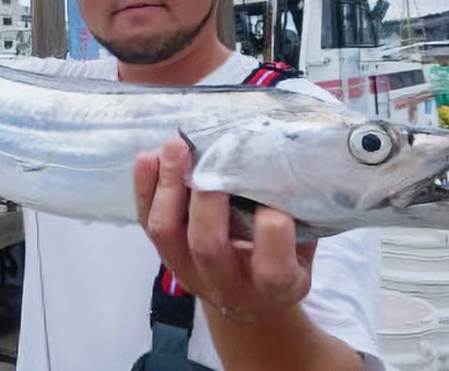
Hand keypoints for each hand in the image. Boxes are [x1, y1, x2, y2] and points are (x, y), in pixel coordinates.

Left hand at [134, 136, 317, 320]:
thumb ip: (300, 216)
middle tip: (212, 157)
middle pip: (208, 245)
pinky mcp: (165, 254)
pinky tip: (149, 158)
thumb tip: (291, 159)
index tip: (277, 194)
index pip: (272, 267)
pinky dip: (145, 187)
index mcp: (274, 285)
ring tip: (177, 147)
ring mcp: (189, 270)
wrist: (249, 302)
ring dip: (168, 185)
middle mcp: (228, 283)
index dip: (273, 230)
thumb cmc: (282, 262)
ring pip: (167, 231)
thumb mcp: (304, 250)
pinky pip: (147, 221)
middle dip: (206, 198)